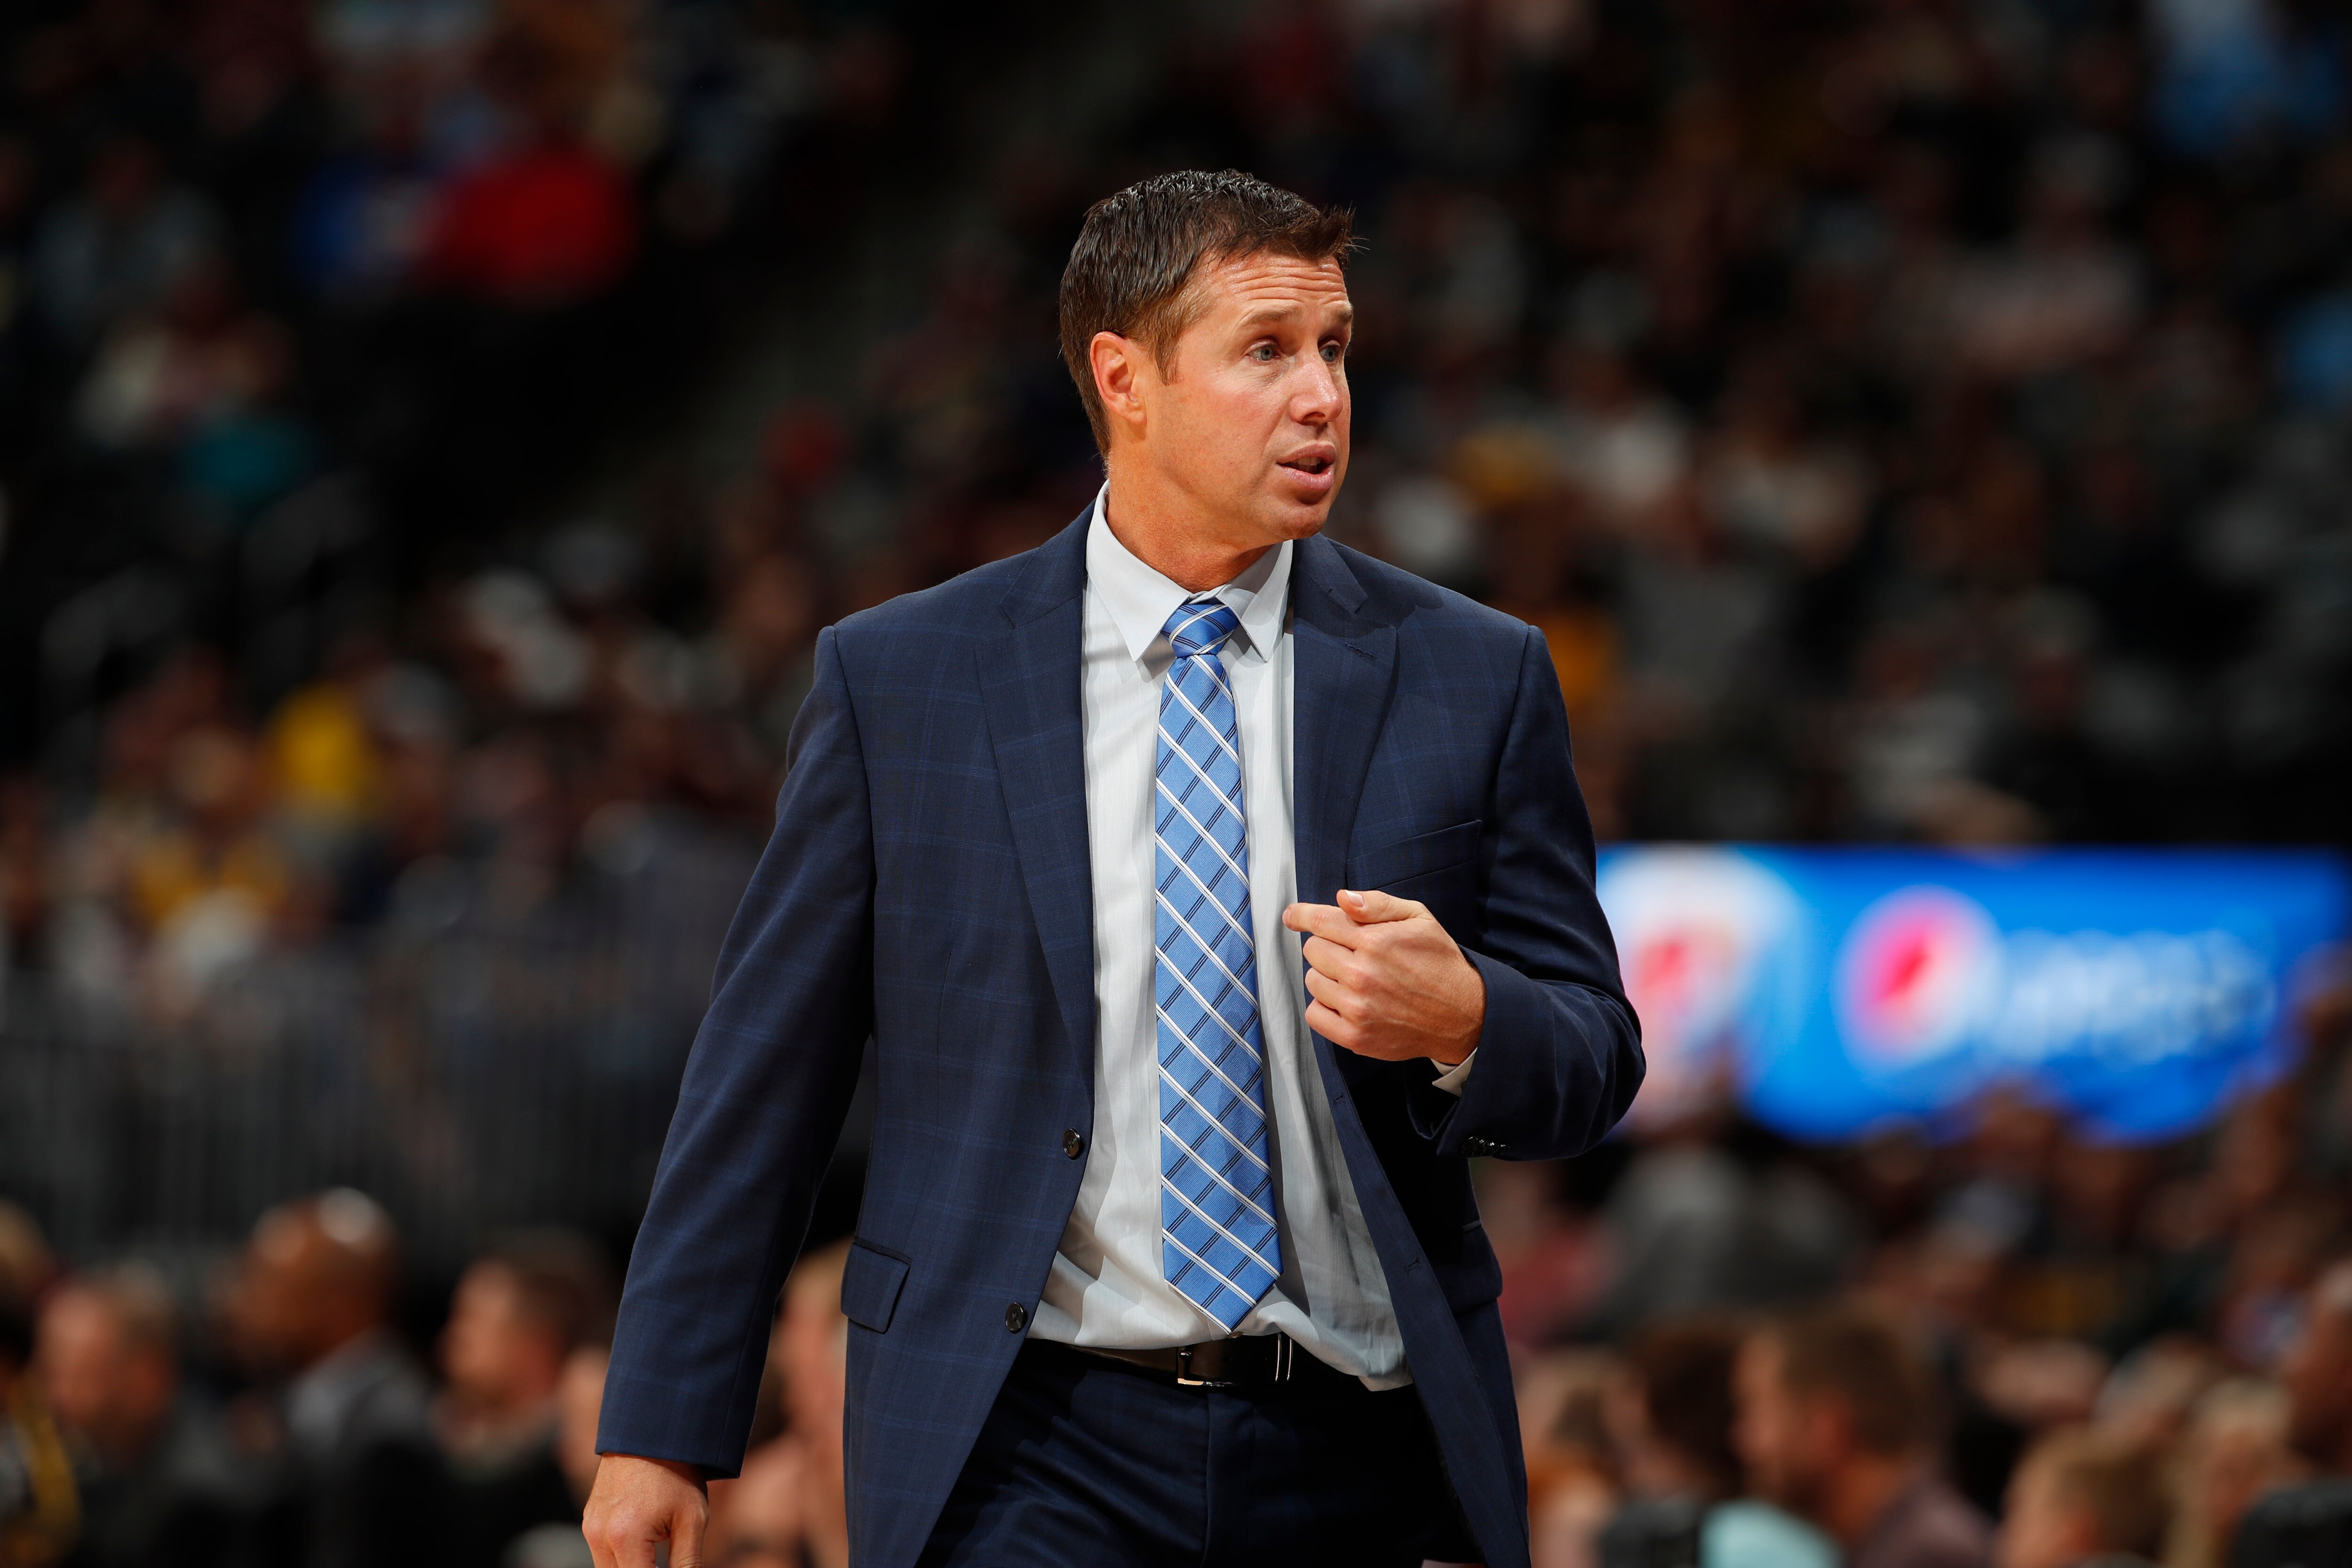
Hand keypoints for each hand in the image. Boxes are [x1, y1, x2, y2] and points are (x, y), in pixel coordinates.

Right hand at [585, 1453, 707, 1567]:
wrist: (652, 1431)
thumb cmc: (677, 1473)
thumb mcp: (693, 1520)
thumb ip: (687, 1563)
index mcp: (625, 1538)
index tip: (671, 1567)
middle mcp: (599, 1535)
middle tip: (663, 1559)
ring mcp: (590, 1527)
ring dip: (632, 1566)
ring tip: (655, 1554)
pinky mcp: (589, 1520)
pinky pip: (602, 1553)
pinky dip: (621, 1557)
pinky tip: (645, 1546)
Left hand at [1282, 889, 1483, 1064]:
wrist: (1462, 1015)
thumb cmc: (1439, 962)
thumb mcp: (1419, 919)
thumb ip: (1378, 904)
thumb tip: (1342, 898)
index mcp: (1376, 941)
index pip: (1320, 922)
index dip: (1301, 915)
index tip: (1292, 916)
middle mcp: (1362, 974)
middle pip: (1313, 949)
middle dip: (1327, 946)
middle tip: (1351, 953)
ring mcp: (1357, 1008)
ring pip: (1312, 981)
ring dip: (1327, 977)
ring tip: (1355, 979)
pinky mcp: (1355, 1036)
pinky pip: (1315, 1015)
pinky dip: (1325, 1007)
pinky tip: (1347, 1001)